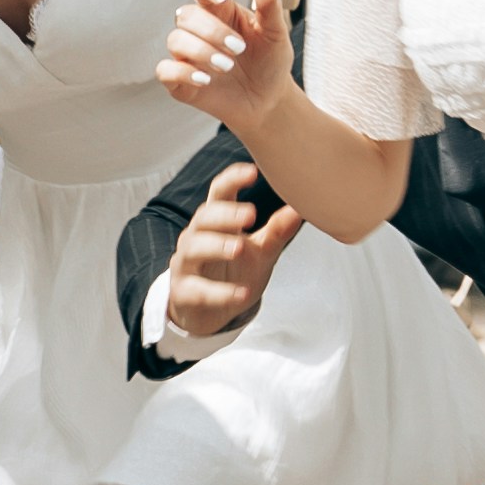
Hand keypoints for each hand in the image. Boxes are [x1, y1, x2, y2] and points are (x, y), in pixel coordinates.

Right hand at [155, 0, 295, 119]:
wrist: (269, 100)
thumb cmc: (269, 63)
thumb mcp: (276, 35)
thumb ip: (270, 11)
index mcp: (220, 11)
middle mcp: (199, 30)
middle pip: (186, 15)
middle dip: (211, 31)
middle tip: (239, 49)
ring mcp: (187, 55)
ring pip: (175, 40)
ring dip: (201, 51)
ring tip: (226, 66)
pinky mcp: (180, 80)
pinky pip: (165, 70)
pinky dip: (182, 73)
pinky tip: (205, 80)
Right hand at [157, 162, 311, 351]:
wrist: (209, 312)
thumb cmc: (233, 273)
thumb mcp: (261, 251)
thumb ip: (277, 230)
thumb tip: (300, 208)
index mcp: (215, 222)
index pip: (219, 193)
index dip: (232, 180)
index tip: (252, 172)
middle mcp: (196, 238)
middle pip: (203, 218)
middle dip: (225, 215)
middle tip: (250, 215)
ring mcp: (187, 265)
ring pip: (194, 249)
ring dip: (217, 246)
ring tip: (240, 248)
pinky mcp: (184, 293)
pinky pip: (199, 291)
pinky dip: (221, 292)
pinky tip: (242, 293)